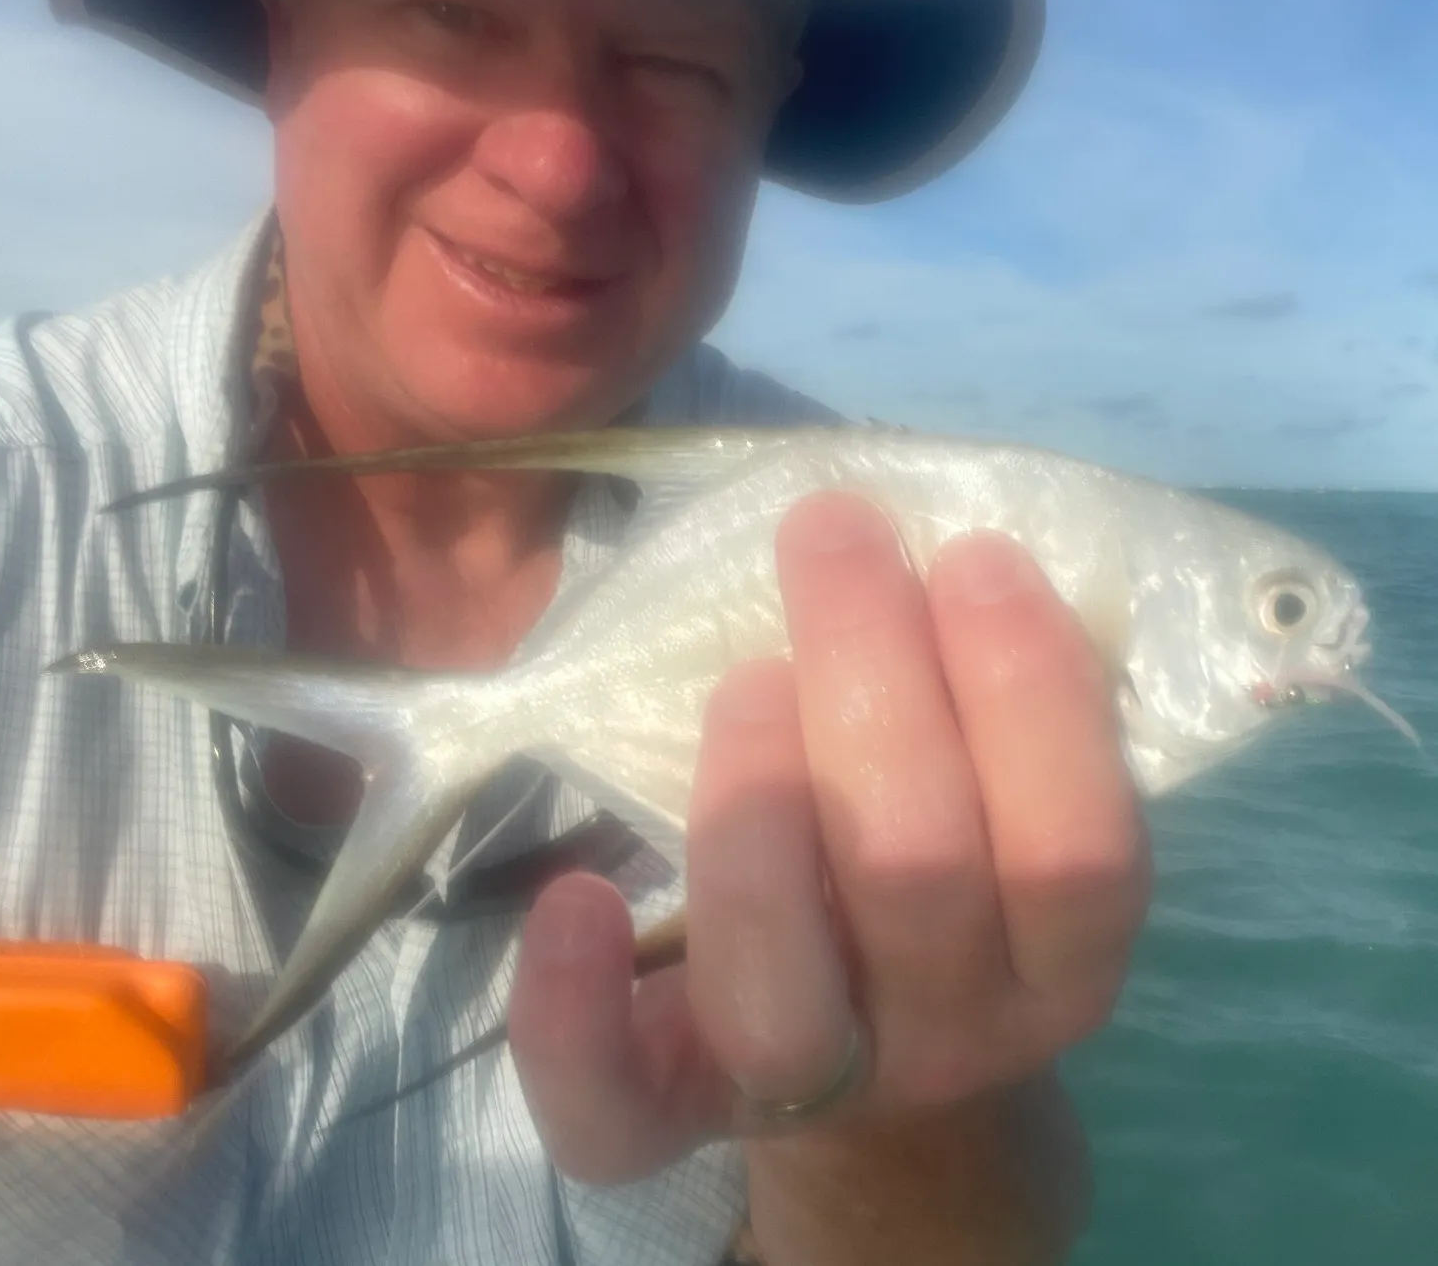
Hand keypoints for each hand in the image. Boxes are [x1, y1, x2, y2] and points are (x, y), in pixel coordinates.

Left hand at [507, 491, 1151, 1188]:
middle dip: (872, 676)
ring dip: (754, 804)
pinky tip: (571, 896)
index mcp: (1057, 962)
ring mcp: (813, 1089)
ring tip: (745, 671)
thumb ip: (990, 703)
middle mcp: (950, 1037)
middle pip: (918, 878)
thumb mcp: (1001, 799)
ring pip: (777, 993)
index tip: (969, 552)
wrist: (876, 1048)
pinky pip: (618, 1114)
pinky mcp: (676, 1116)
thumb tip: (930, 543)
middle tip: (831, 532)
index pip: (1078, 853)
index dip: (1031, 693)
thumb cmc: (935, 863)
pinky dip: (575, 1011)